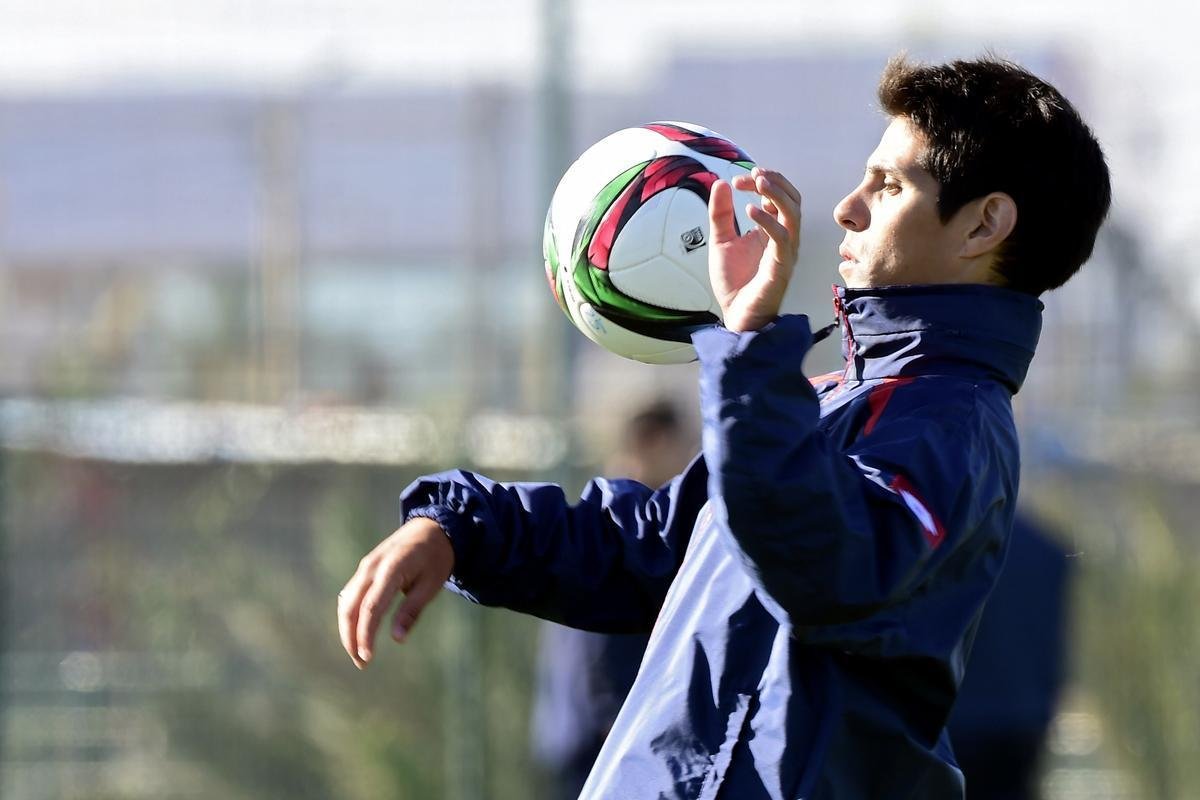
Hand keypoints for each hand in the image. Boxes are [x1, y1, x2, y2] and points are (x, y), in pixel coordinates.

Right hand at [336, 516, 454, 668]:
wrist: (432, 527)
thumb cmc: (436, 557)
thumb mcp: (432, 585)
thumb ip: (412, 611)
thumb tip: (397, 638)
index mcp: (391, 569)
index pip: (371, 608)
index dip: (366, 634)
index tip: (367, 657)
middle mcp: (371, 567)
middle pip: (350, 606)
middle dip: (350, 637)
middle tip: (361, 662)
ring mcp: (365, 566)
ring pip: (346, 601)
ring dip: (347, 628)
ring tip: (358, 652)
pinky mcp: (364, 568)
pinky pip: (350, 594)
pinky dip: (349, 614)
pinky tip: (356, 631)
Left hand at [708, 167, 801, 331]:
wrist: (736, 316)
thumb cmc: (734, 282)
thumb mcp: (721, 241)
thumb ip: (721, 214)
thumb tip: (720, 183)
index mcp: (772, 231)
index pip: (777, 196)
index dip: (762, 182)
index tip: (737, 180)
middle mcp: (784, 238)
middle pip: (793, 200)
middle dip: (775, 182)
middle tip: (754, 174)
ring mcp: (785, 252)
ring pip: (793, 215)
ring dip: (777, 195)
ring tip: (757, 182)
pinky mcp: (781, 267)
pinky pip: (781, 239)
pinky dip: (768, 221)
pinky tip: (749, 210)